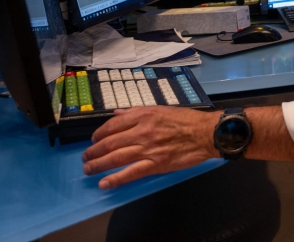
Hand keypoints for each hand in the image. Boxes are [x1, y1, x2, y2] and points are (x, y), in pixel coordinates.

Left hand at [81, 106, 220, 189]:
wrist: (206, 133)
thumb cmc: (186, 120)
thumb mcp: (160, 109)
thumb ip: (136, 111)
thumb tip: (117, 114)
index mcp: (144, 116)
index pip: (113, 125)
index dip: (99, 134)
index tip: (93, 140)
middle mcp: (142, 131)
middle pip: (110, 143)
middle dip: (94, 151)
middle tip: (86, 157)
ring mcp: (148, 149)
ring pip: (116, 158)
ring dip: (98, 164)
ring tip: (89, 169)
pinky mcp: (156, 164)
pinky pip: (131, 173)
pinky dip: (115, 179)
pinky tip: (104, 183)